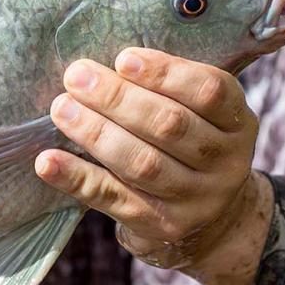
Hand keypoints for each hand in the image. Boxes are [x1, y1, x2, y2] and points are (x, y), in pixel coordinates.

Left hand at [34, 48, 273, 284]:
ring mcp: (195, 199)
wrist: (214, 221)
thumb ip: (169, 88)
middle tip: (77, 77)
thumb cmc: (191, 146)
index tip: (123, 58)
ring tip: (62, 108)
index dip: (166, 73)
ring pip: (141, 163)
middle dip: (117, 98)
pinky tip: (47, 162)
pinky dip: (76, 178)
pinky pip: (113, 198)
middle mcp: (224, 162)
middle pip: (169, 126)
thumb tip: (103, 62)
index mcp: (236, 122)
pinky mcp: (160, 225)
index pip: (209, 91)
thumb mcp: (201, 115)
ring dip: (95, 132)